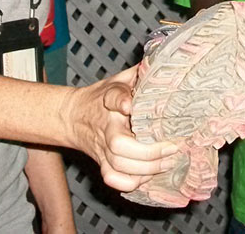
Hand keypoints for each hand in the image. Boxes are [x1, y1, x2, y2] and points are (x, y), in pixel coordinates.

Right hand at [63, 66, 177, 190]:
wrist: (72, 116)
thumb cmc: (101, 96)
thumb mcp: (119, 80)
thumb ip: (140, 73)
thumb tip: (164, 61)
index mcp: (110, 101)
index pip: (113, 96)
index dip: (121, 100)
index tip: (129, 105)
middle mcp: (106, 127)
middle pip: (120, 145)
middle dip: (149, 152)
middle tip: (172, 147)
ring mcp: (102, 148)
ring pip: (120, 166)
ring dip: (147, 169)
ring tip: (168, 163)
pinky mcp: (101, 163)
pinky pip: (113, 180)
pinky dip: (131, 183)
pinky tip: (147, 176)